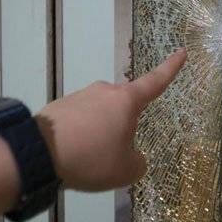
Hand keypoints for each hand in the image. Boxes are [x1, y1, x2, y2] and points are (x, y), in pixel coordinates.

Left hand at [35, 49, 186, 190]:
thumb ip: (137, 162)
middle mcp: (104, 91)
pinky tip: (70, 154)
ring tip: (87, 160)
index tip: (181, 52)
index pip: (155, 82)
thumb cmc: (92, 157)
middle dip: (122, 127)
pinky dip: (81, 137)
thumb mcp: (126, 170)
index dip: (170, 68)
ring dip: (99, 134)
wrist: (39, 153)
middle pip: (123, 107)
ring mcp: (80, 96)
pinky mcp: (60, 106)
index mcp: (126, 101)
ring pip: (100, 116)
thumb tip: (131, 156)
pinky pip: (79, 122)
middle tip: (112, 155)